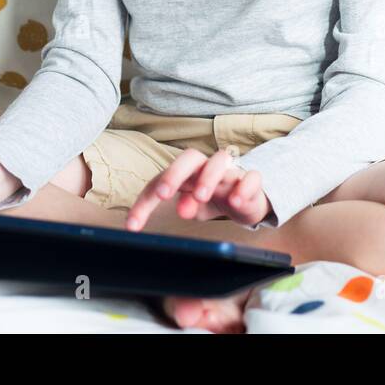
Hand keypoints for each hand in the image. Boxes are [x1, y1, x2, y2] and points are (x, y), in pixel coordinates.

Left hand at [125, 147, 267, 231]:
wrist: (248, 197)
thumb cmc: (215, 197)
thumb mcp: (195, 206)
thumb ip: (187, 206)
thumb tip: (182, 210)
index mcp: (186, 173)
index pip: (160, 181)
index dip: (145, 202)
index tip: (133, 226)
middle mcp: (206, 167)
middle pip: (189, 157)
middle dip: (175, 173)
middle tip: (164, 193)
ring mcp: (230, 171)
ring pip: (220, 160)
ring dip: (208, 177)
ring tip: (201, 196)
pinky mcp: (251, 180)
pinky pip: (251, 176)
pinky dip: (243, 187)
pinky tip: (236, 200)